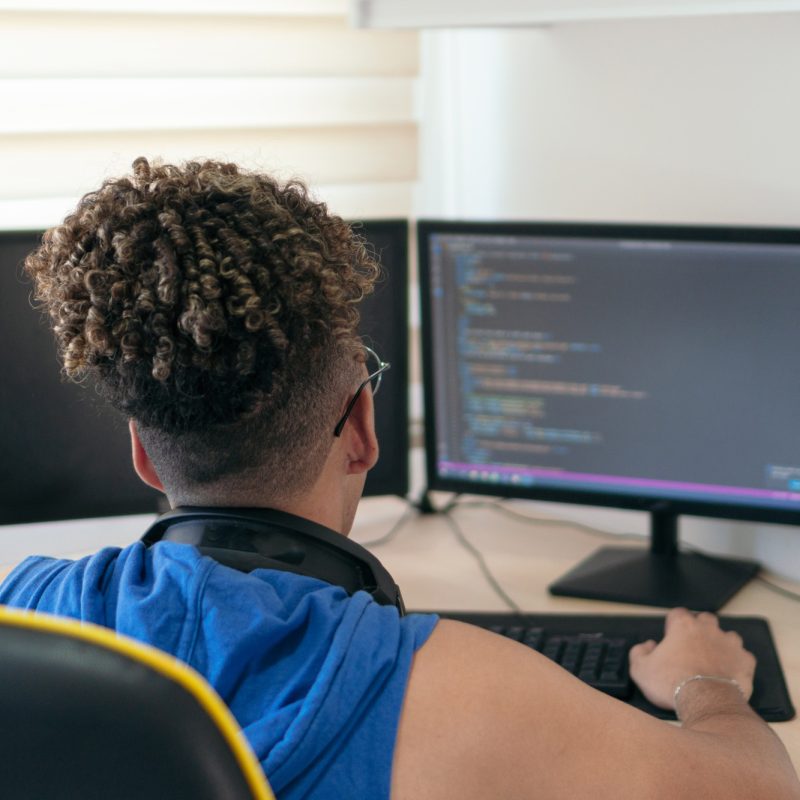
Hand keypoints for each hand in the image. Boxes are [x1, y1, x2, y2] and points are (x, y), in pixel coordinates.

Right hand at [628, 608, 755, 709]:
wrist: (706, 703)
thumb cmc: (673, 684)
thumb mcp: (640, 669)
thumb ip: (639, 652)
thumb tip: (647, 646)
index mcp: (683, 625)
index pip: (677, 614)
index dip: (672, 625)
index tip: (670, 638)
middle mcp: (708, 629)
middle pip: (705, 619)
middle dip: (699, 629)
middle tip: (691, 648)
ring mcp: (730, 644)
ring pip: (727, 636)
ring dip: (721, 645)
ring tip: (712, 661)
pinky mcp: (745, 661)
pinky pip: (743, 657)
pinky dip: (737, 664)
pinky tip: (729, 674)